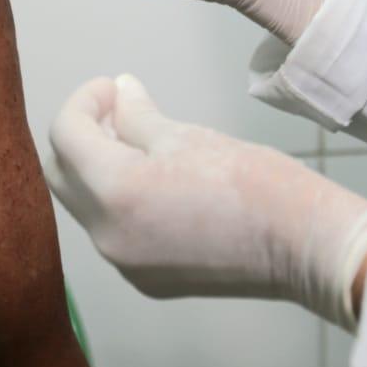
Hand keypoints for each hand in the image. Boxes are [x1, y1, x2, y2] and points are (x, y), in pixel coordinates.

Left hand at [44, 75, 366, 330]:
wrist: (304, 245)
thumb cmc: (253, 182)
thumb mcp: (187, 136)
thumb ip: (139, 115)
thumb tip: (119, 91)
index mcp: (116, 193)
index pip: (66, 136)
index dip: (84, 100)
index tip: (112, 86)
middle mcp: (107, 236)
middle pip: (63, 175)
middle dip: (81, 134)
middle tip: (116, 107)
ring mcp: (125, 264)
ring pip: (86, 204)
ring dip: (98, 166)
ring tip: (138, 138)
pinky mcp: (146, 279)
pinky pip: (113, 230)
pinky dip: (118, 199)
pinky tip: (153, 178)